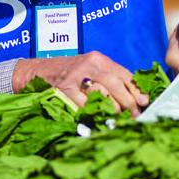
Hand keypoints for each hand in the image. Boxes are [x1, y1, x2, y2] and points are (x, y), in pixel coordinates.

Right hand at [12, 51, 148, 115]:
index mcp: (98, 59)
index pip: (124, 74)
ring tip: (117, 118)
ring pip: (102, 97)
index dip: (136, 90)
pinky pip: (84, 106)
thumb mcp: (88, 68)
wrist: (34, 72)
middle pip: (116, 85)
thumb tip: (135, 96)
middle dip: (128, 103)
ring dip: (112, 110)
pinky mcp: (64, 90)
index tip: (144, 102)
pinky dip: (93, 114)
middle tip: (134, 115)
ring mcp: (75, 78)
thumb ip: (108, 78)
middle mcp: (88, 65)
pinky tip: (98, 119)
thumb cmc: (65, 72)